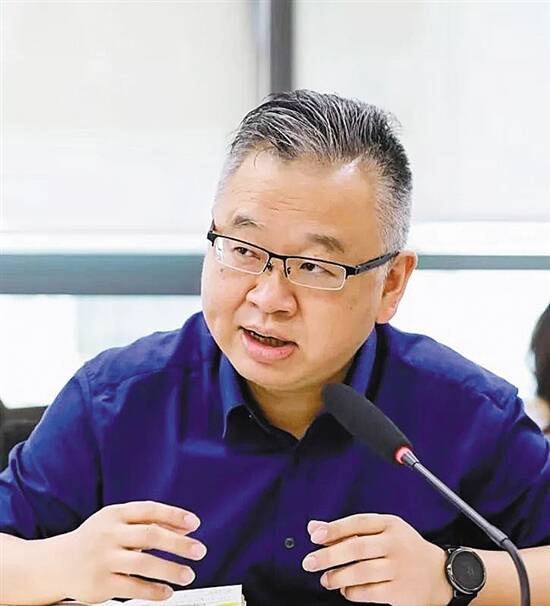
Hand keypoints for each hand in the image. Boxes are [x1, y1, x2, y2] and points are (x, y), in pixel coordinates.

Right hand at [57, 501, 206, 601]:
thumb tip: (186, 527)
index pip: (150, 510)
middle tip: (199, 550)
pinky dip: (153, 591)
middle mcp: (109, 534)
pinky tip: (167, 592)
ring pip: (144, 563)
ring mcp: (103, 559)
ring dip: (170, 570)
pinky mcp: (100, 583)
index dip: (174, 515)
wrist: (58, 563)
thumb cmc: (97, 539)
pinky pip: (132, 588)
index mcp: (116, 514)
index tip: (195, 523)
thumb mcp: (118, 523)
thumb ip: (150, 522)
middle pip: (150, 535)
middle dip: (178, 544)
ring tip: (188, 575)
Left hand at [302, 513, 452, 605]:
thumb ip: (347, 530)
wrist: (440, 574)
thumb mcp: (382, 531)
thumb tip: (313, 528)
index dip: (334, 528)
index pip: (357, 522)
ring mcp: (398, 568)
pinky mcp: (400, 592)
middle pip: (356, 548)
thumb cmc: (403, 548)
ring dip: (337, 576)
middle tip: (309, 562)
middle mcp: (394, 544)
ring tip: (325, 579)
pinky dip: (352, 592)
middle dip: (328, 556)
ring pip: (361, 572)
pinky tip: (345, 589)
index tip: (314, 536)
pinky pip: (369, 593)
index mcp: (389, 524)